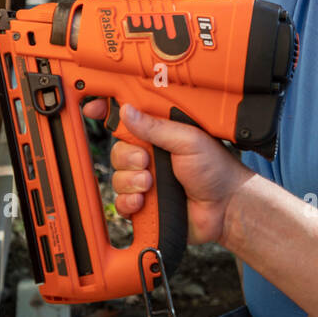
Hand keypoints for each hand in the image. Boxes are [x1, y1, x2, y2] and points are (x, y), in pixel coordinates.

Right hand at [81, 98, 251, 244]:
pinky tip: (144, 201)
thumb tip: (127, 111)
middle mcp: (151, 154)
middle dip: (128, 157)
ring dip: (131, 181)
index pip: (128, 119)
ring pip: (117, 176)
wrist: (225, 207)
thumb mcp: (188, 140)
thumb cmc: (215, 169)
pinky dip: (129, 201)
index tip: (92, 109)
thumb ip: (157, 127)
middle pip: (118, 150)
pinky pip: (121, 202)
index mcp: (160, 133)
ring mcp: (146, 179)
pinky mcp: (144, 203)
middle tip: (146, 162)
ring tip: (151, 184)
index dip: (108, 112)